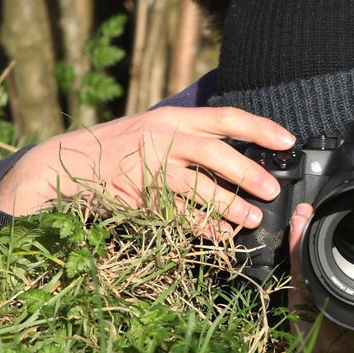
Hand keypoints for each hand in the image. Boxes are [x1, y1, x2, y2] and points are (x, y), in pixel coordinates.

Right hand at [0, 105, 294, 231]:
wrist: (65, 162)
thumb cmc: (119, 147)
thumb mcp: (154, 129)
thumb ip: (190, 136)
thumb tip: (239, 151)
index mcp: (172, 119)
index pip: (224, 117)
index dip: (259, 127)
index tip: (288, 140)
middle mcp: (162, 139)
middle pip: (214, 152)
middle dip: (248, 172)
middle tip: (272, 190)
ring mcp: (147, 168)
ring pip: (196, 186)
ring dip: (227, 204)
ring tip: (252, 219)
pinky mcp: (134, 195)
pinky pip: (173, 213)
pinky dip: (198, 226)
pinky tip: (218, 236)